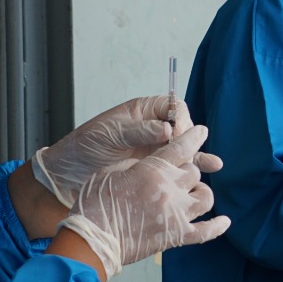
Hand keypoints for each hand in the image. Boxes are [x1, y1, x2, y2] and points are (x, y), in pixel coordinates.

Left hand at [32, 95, 193, 207]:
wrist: (68, 174)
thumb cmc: (85, 147)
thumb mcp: (109, 135)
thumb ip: (139, 131)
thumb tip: (168, 129)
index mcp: (143, 112)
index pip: (173, 107)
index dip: (180, 119)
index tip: (176, 134)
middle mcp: (154, 128)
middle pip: (184, 128)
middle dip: (192, 139)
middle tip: (188, 152)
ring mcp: (156, 150)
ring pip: (185, 149)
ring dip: (200, 155)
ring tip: (214, 164)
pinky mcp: (154, 169)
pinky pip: (178, 166)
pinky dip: (193, 168)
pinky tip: (208, 172)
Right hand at [56, 126, 228, 280]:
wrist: (92, 241)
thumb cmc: (95, 205)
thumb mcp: (111, 173)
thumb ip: (136, 165)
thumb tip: (148, 163)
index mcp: (152, 169)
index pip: (182, 147)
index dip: (194, 137)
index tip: (201, 132)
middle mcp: (170, 189)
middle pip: (194, 173)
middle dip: (188, 171)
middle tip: (178, 175)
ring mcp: (176, 214)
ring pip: (205, 197)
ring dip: (201, 193)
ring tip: (195, 194)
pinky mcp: (177, 236)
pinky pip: (207, 231)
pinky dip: (217, 226)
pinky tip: (224, 221)